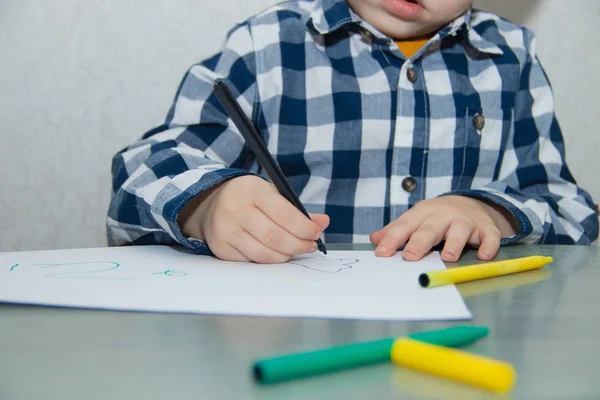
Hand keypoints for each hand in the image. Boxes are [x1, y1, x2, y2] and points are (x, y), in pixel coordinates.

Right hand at [179, 176, 328, 262]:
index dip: (304, 227)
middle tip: (310, 246)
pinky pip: (252, 261)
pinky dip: (269, 260)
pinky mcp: (222, 249)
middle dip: (299, 245)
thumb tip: (323, 222)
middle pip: (275, 237)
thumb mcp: (271, 193)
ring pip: (264, 254)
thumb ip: (296, 209)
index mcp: (251, 190)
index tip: (316, 233)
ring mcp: (226, 231)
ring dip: (286, 256)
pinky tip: (276, 253)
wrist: (210, 203)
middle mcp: (235, 210)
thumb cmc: (248, 198)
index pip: (284, 214)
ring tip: (295, 250)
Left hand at [370, 196, 517, 261]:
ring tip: (448, 258)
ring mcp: (465, 220)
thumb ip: (396, 231)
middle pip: (430, 228)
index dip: (392, 239)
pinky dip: (488, 245)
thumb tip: (374, 240)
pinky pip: (489, 236)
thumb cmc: (437, 217)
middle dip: (419, 242)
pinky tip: (483, 256)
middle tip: (410, 257)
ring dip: (454, 243)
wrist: (471, 202)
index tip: (381, 253)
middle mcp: (443, 215)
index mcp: (423, 212)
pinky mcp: (486, 228)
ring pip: (459, 230)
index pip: (405, 226)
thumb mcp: (416, 219)